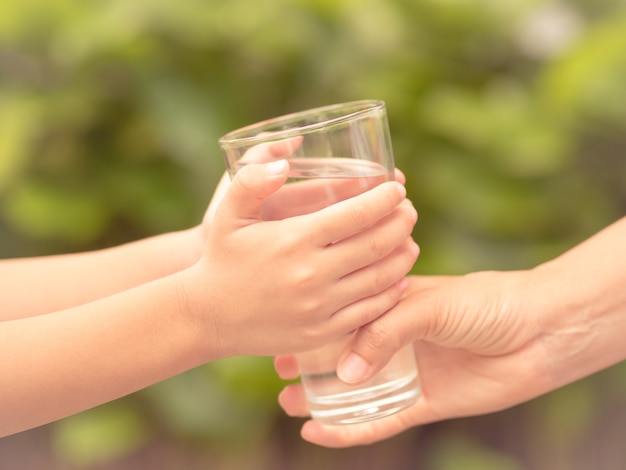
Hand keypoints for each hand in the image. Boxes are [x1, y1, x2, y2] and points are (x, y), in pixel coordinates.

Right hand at [180, 159, 418, 357]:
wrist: (209, 317)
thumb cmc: (221, 259)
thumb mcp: (228, 214)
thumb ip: (252, 180)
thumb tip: (285, 159)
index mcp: (295, 240)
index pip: (356, 214)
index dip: (384, 199)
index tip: (397, 189)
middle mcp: (312, 274)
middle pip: (377, 244)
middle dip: (401, 223)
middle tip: (409, 211)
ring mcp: (320, 307)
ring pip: (380, 279)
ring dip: (403, 256)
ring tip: (408, 241)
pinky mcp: (323, 333)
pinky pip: (370, 312)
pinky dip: (391, 293)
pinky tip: (398, 279)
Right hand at [275, 272, 549, 446]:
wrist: (536, 331)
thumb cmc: (485, 303)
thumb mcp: (427, 304)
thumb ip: (384, 333)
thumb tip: (343, 373)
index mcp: (392, 307)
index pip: (341, 318)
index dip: (312, 328)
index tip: (281, 335)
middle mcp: (395, 341)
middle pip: (342, 357)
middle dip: (310, 366)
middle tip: (279, 374)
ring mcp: (408, 374)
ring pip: (356, 393)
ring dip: (324, 401)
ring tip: (290, 404)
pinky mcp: (423, 404)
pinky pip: (381, 420)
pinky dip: (352, 429)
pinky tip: (322, 431)